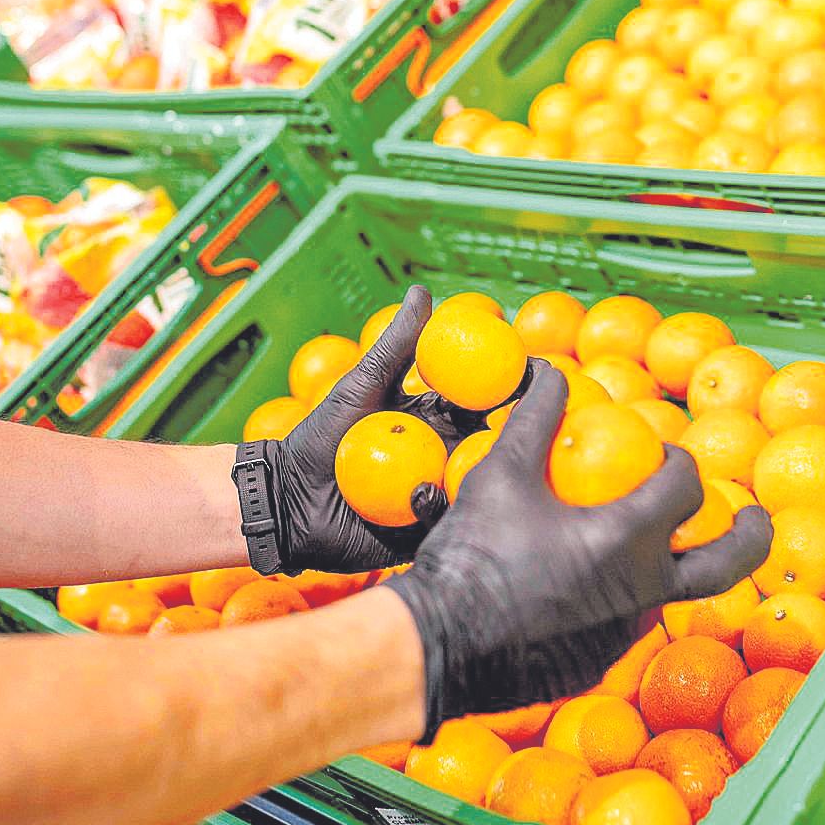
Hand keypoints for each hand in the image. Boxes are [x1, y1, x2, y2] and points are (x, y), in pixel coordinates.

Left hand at [261, 285, 516, 574]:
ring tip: (490, 467)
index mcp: (435, 424)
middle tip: (538, 423)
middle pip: (491, 447)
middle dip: (519, 436)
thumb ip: (396, 345)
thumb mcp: (361, 386)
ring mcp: (437, 498)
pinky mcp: (424, 534)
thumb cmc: (320, 438)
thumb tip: (423, 290)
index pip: (483, 405)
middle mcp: (444, 459)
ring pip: (476, 489)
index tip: (536, 373)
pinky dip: (444, 511)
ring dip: (488, 478)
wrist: (286, 499)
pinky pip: (446, 523)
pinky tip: (431, 498)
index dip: (511, 391)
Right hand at [389, 362, 773, 735]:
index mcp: (628, 540)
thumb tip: (549, 369)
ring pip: (666, 596)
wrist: (436, 644)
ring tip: (640, 545)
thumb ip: (535, 417)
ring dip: (666, 567)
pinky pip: (622, 625)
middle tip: (754, 516)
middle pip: (726, 564)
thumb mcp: (500, 473)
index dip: (681, 463)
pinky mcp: (599, 665)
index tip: (666, 456)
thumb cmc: (472, 553)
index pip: (684, 489)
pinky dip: (617, 601)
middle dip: (750, 536)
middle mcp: (642, 592)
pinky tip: (583, 587)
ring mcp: (624, 637)